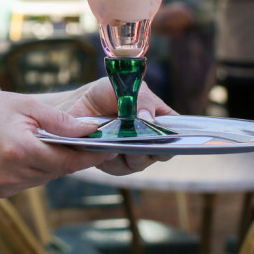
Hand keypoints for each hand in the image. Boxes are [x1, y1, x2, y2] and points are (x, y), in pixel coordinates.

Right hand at [0, 90, 124, 197]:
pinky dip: (35, 167)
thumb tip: (91, 130)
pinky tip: (30, 150)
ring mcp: (4, 187)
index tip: (107, 147)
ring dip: (54, 162)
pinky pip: (29, 181)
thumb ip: (59, 121)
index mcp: (21, 151)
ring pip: (46, 177)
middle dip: (73, 156)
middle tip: (89, 141)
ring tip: (57, 142)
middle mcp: (13, 174)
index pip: (69, 161)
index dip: (90, 155)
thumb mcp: (24, 105)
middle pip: (59, 170)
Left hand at [60, 78, 176, 175]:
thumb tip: (150, 120)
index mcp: (157, 118)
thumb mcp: (125, 86)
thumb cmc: (103, 94)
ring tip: (122, 141)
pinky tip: (108, 149)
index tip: (174, 136)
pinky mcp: (115, 165)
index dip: (180, 135)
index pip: (177, 130)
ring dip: (133, 152)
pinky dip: (114, 158)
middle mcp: (148, 139)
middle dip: (154, 146)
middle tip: (144, 138)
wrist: (73, 108)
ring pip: (142, 161)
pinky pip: (120, 167)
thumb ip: (142, 99)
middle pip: (162, 151)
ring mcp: (133, 153)